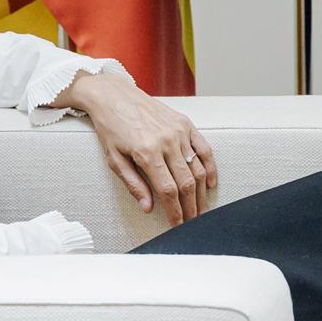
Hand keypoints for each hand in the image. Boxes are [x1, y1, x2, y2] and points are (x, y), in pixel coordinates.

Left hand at [62, 71, 217, 224]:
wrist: (114, 95)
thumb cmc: (110, 128)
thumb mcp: (113, 159)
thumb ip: (133, 184)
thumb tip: (148, 208)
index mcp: (146, 152)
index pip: (168, 190)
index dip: (175, 211)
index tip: (178, 225)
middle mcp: (166, 141)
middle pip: (186, 182)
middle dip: (191, 207)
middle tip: (193, 222)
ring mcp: (178, 131)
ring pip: (198, 168)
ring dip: (201, 193)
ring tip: (201, 209)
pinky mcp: (185, 123)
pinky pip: (204, 148)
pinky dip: (210, 167)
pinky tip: (210, 183)